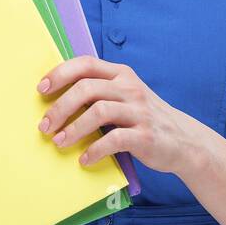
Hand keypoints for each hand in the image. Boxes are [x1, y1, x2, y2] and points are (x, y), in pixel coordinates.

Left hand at [36, 55, 203, 177]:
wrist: (184, 141)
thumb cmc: (144, 119)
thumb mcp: (126, 97)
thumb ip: (100, 92)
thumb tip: (56, 99)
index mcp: (121, 74)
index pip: (86, 64)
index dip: (60, 74)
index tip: (41, 89)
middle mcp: (130, 88)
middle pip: (87, 88)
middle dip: (60, 107)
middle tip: (45, 126)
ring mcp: (140, 111)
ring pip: (98, 112)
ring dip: (73, 128)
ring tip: (59, 142)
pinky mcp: (146, 135)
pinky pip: (115, 140)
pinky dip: (95, 150)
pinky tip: (84, 159)